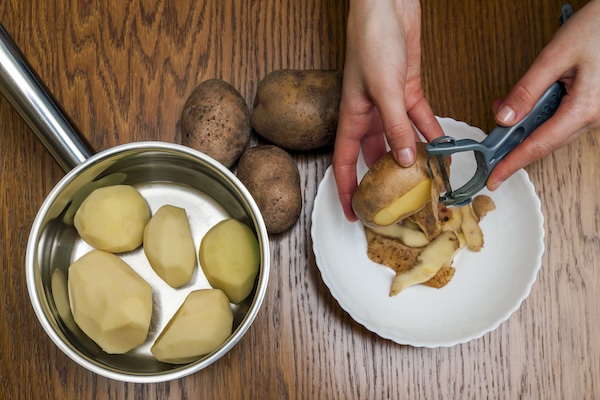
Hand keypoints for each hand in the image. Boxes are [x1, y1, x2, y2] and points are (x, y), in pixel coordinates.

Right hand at [332, 0, 443, 220]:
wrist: (387, 5)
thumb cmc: (371, 40)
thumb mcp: (384, 89)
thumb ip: (395, 127)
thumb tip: (404, 160)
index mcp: (352, 116)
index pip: (344, 163)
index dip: (345, 190)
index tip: (352, 213)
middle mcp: (369, 115)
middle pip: (373, 156)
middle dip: (384, 179)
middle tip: (396, 201)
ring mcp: (390, 104)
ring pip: (401, 140)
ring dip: (413, 157)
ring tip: (428, 178)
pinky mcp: (409, 90)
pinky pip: (420, 119)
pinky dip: (430, 132)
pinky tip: (442, 146)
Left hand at [488, 0, 599, 190]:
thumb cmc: (599, 28)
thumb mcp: (555, 56)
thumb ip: (527, 89)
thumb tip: (505, 117)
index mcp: (584, 108)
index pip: (538, 146)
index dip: (512, 164)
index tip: (494, 178)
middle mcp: (593, 115)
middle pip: (544, 140)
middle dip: (513, 141)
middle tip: (489, 143)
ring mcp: (594, 112)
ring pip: (551, 128)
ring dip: (525, 123)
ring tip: (505, 107)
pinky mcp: (591, 104)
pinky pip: (560, 117)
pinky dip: (539, 113)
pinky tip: (527, 102)